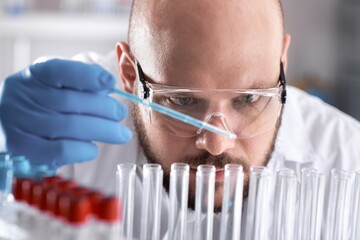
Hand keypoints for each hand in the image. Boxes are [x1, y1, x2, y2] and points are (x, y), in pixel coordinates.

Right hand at [0, 59, 131, 169]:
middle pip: (69, 101)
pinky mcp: (21, 149)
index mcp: (34, 76)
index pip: (59, 70)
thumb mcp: (55, 86)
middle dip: (103, 109)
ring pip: (68, 127)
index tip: (110, 82)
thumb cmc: (41, 103)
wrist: (5, 125)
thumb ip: (79, 84)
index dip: (87, 76)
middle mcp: (22, 96)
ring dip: (102, 131)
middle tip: (120, 114)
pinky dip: (82, 150)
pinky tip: (93, 149)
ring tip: (120, 134)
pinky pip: (58, 150)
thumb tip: (107, 87)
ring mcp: (19, 123)